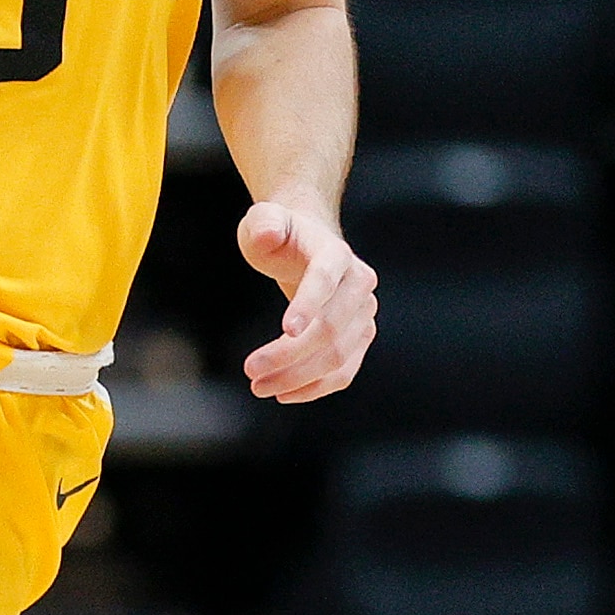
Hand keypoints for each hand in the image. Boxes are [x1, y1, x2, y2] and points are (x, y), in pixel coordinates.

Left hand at [236, 196, 374, 403]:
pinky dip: (316, 387)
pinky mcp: (361, 338)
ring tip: (259, 386)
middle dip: (289, 354)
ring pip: (338, 356)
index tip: (284, 330)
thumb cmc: (281, 234)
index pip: (326, 279)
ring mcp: (364, 313)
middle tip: (250, 370)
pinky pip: (344, 371)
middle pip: (330, 328)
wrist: (307, 245)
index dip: (308, 304)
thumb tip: (268, 235)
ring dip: (299, 377)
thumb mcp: (264, 220)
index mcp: (336, 252)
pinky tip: (284, 394)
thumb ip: (264, 223)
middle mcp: (359, 283)